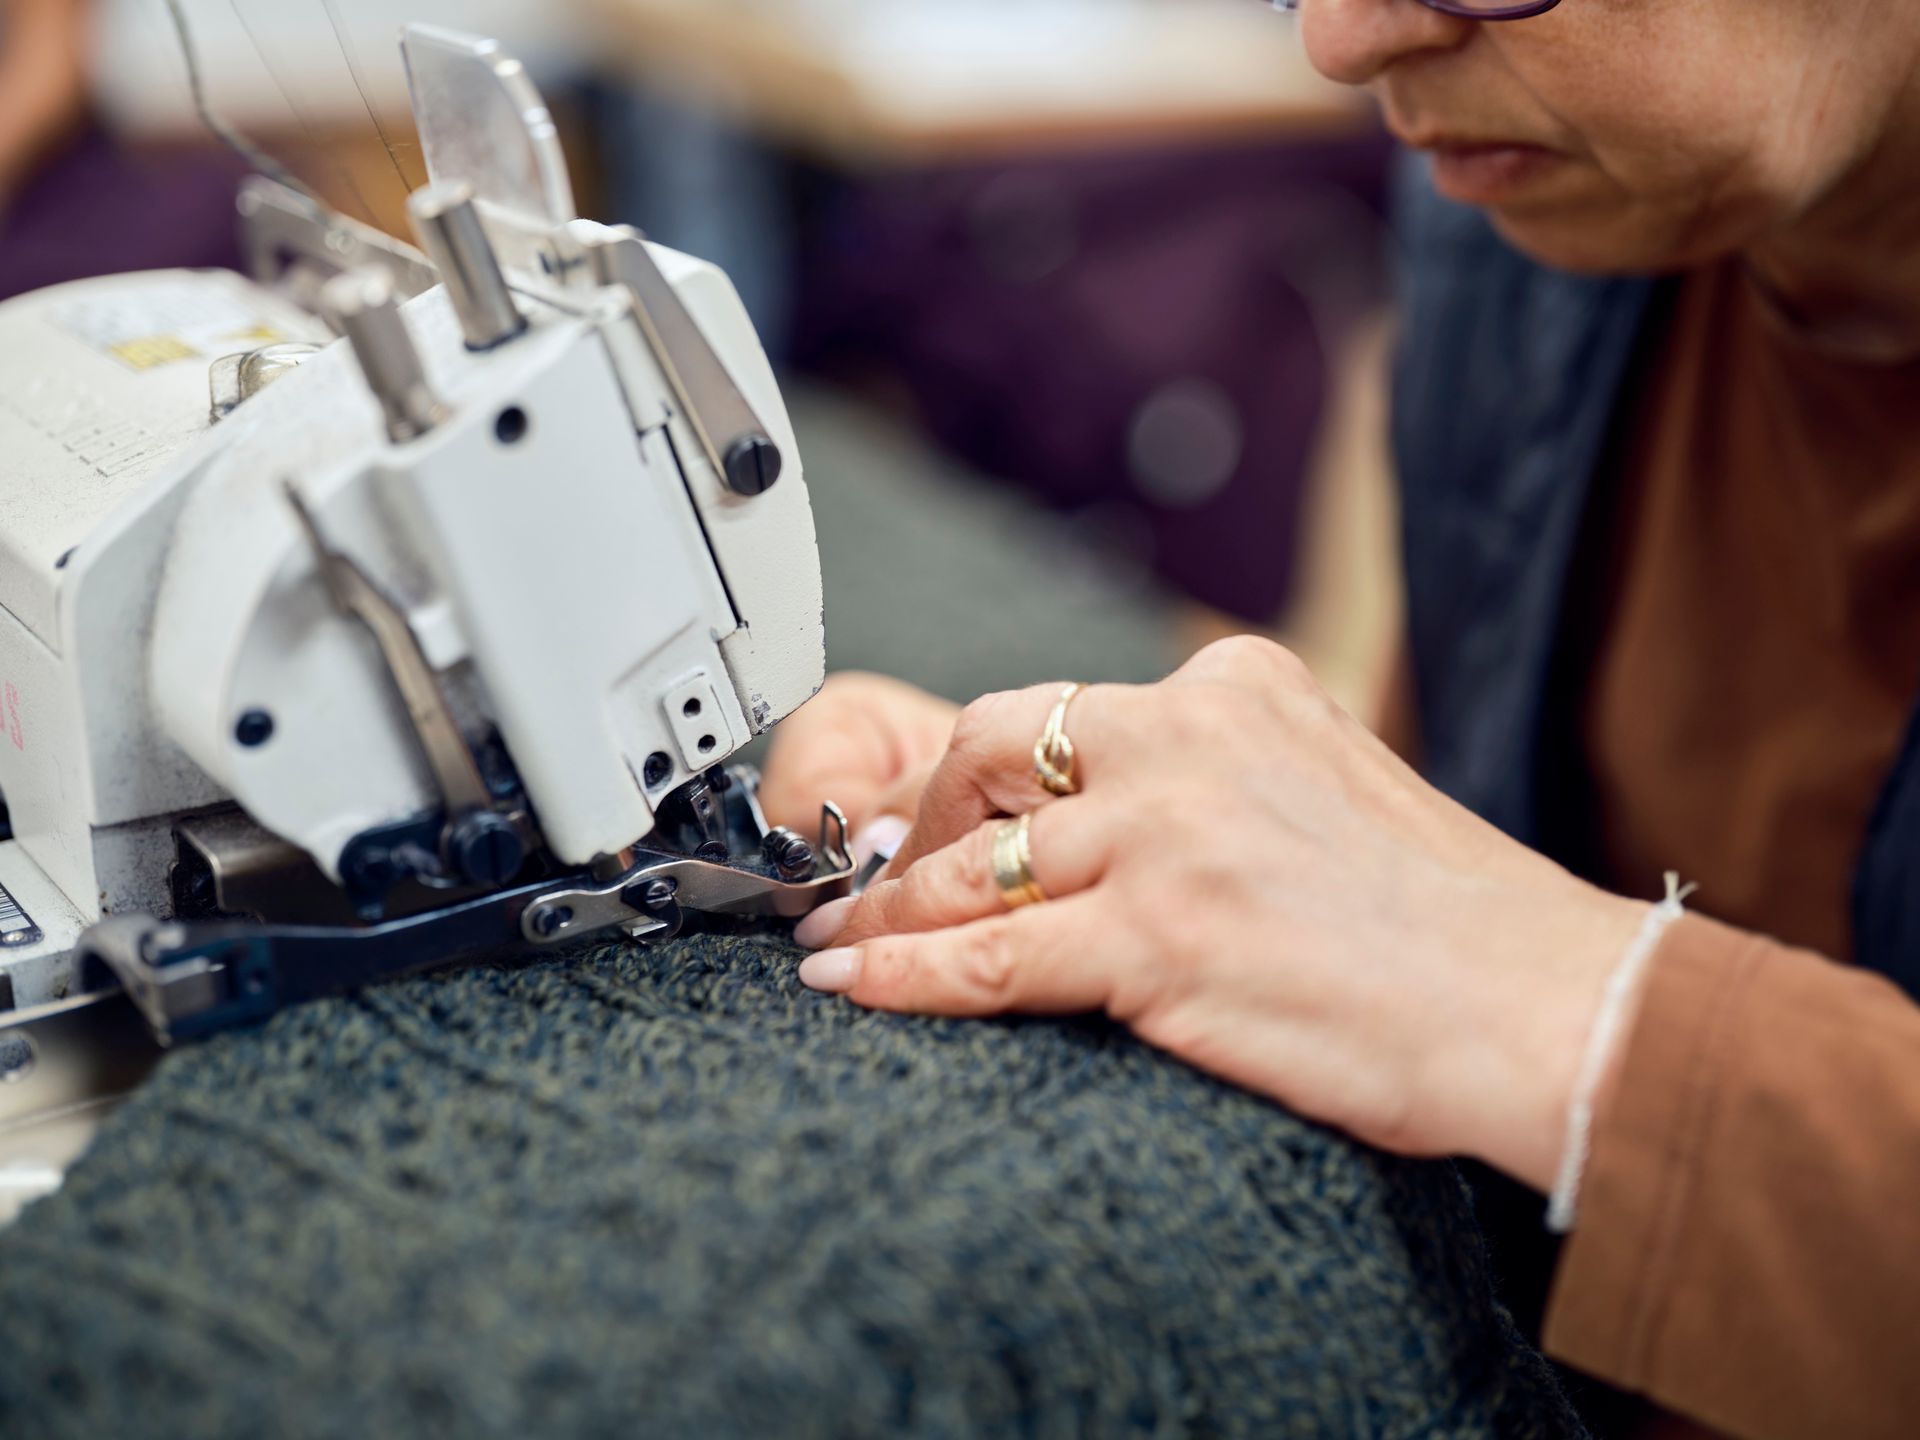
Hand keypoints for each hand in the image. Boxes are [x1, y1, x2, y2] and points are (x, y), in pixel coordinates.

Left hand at [790, 638, 1646, 1192]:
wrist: (1543, 1002)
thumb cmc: (1450, 923)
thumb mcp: (1329, 791)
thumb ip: (1220, 785)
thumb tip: (1108, 827)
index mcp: (1238, 688)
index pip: (1063, 709)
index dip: (978, 774)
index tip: (940, 819)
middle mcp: (1192, 738)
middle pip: (991, 753)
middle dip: (920, 823)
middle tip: (879, 879)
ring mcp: (1169, 835)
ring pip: (976, 864)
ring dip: (890, 911)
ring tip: (840, 947)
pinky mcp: (1160, 936)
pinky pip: (987, 954)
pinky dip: (903, 974)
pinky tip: (854, 989)